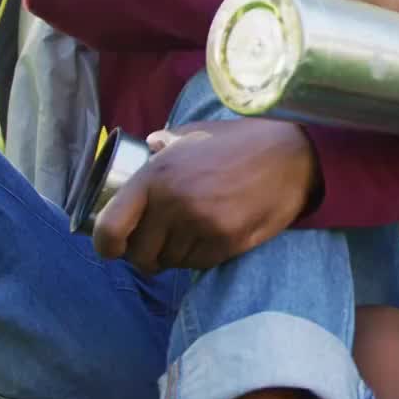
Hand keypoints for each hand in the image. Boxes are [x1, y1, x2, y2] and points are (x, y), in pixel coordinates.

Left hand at [92, 118, 317, 274]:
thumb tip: (150, 145)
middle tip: (158, 245)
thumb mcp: (197, 134)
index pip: (110, 228)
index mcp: (156, 176)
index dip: (107, 246)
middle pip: (140, 254)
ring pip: (170, 261)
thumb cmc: (243, 142)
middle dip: (145, 254)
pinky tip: (211, 237)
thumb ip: (167, 143)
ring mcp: (199, 225)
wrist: (292, 157)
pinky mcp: (224, 241)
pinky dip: (199, 257)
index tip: (114, 249)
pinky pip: (197, 264)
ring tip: (191, 236)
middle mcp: (173, 203)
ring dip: (175, 255)